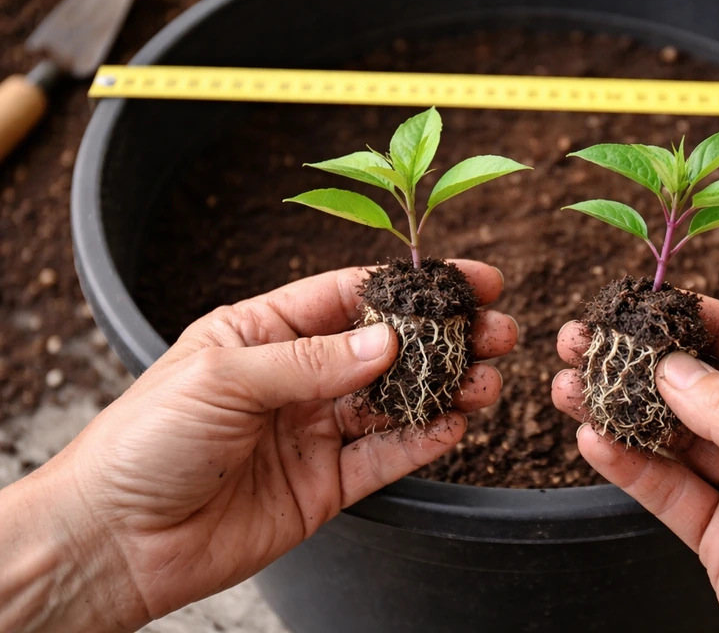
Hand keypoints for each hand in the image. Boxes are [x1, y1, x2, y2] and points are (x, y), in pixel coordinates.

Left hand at [0, 261, 515, 632]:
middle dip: (445, 337)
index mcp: (265, 331)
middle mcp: (298, 377)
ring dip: (446, 388)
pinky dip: (423, 440)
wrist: (114, 542)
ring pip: (396, 401)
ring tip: (489, 380)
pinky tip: (456, 424)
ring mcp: (314, 431)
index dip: (412, 287)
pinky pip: (385, 457)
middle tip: (498, 331)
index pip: (351, 296)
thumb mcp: (224, 376)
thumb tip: (388, 343)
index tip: (467, 282)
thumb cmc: (144, 441)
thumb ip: (311, 359)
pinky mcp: (325, 484)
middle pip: (388, 348)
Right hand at [553, 297, 718, 632]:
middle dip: (651, 366)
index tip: (659, 304)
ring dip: (625, 412)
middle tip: (593, 341)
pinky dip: (629, 465)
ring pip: (681, 439)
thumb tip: (673, 366)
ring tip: (572, 385)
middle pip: (714, 391)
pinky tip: (593, 439)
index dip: (713, 323)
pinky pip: (669, 489)